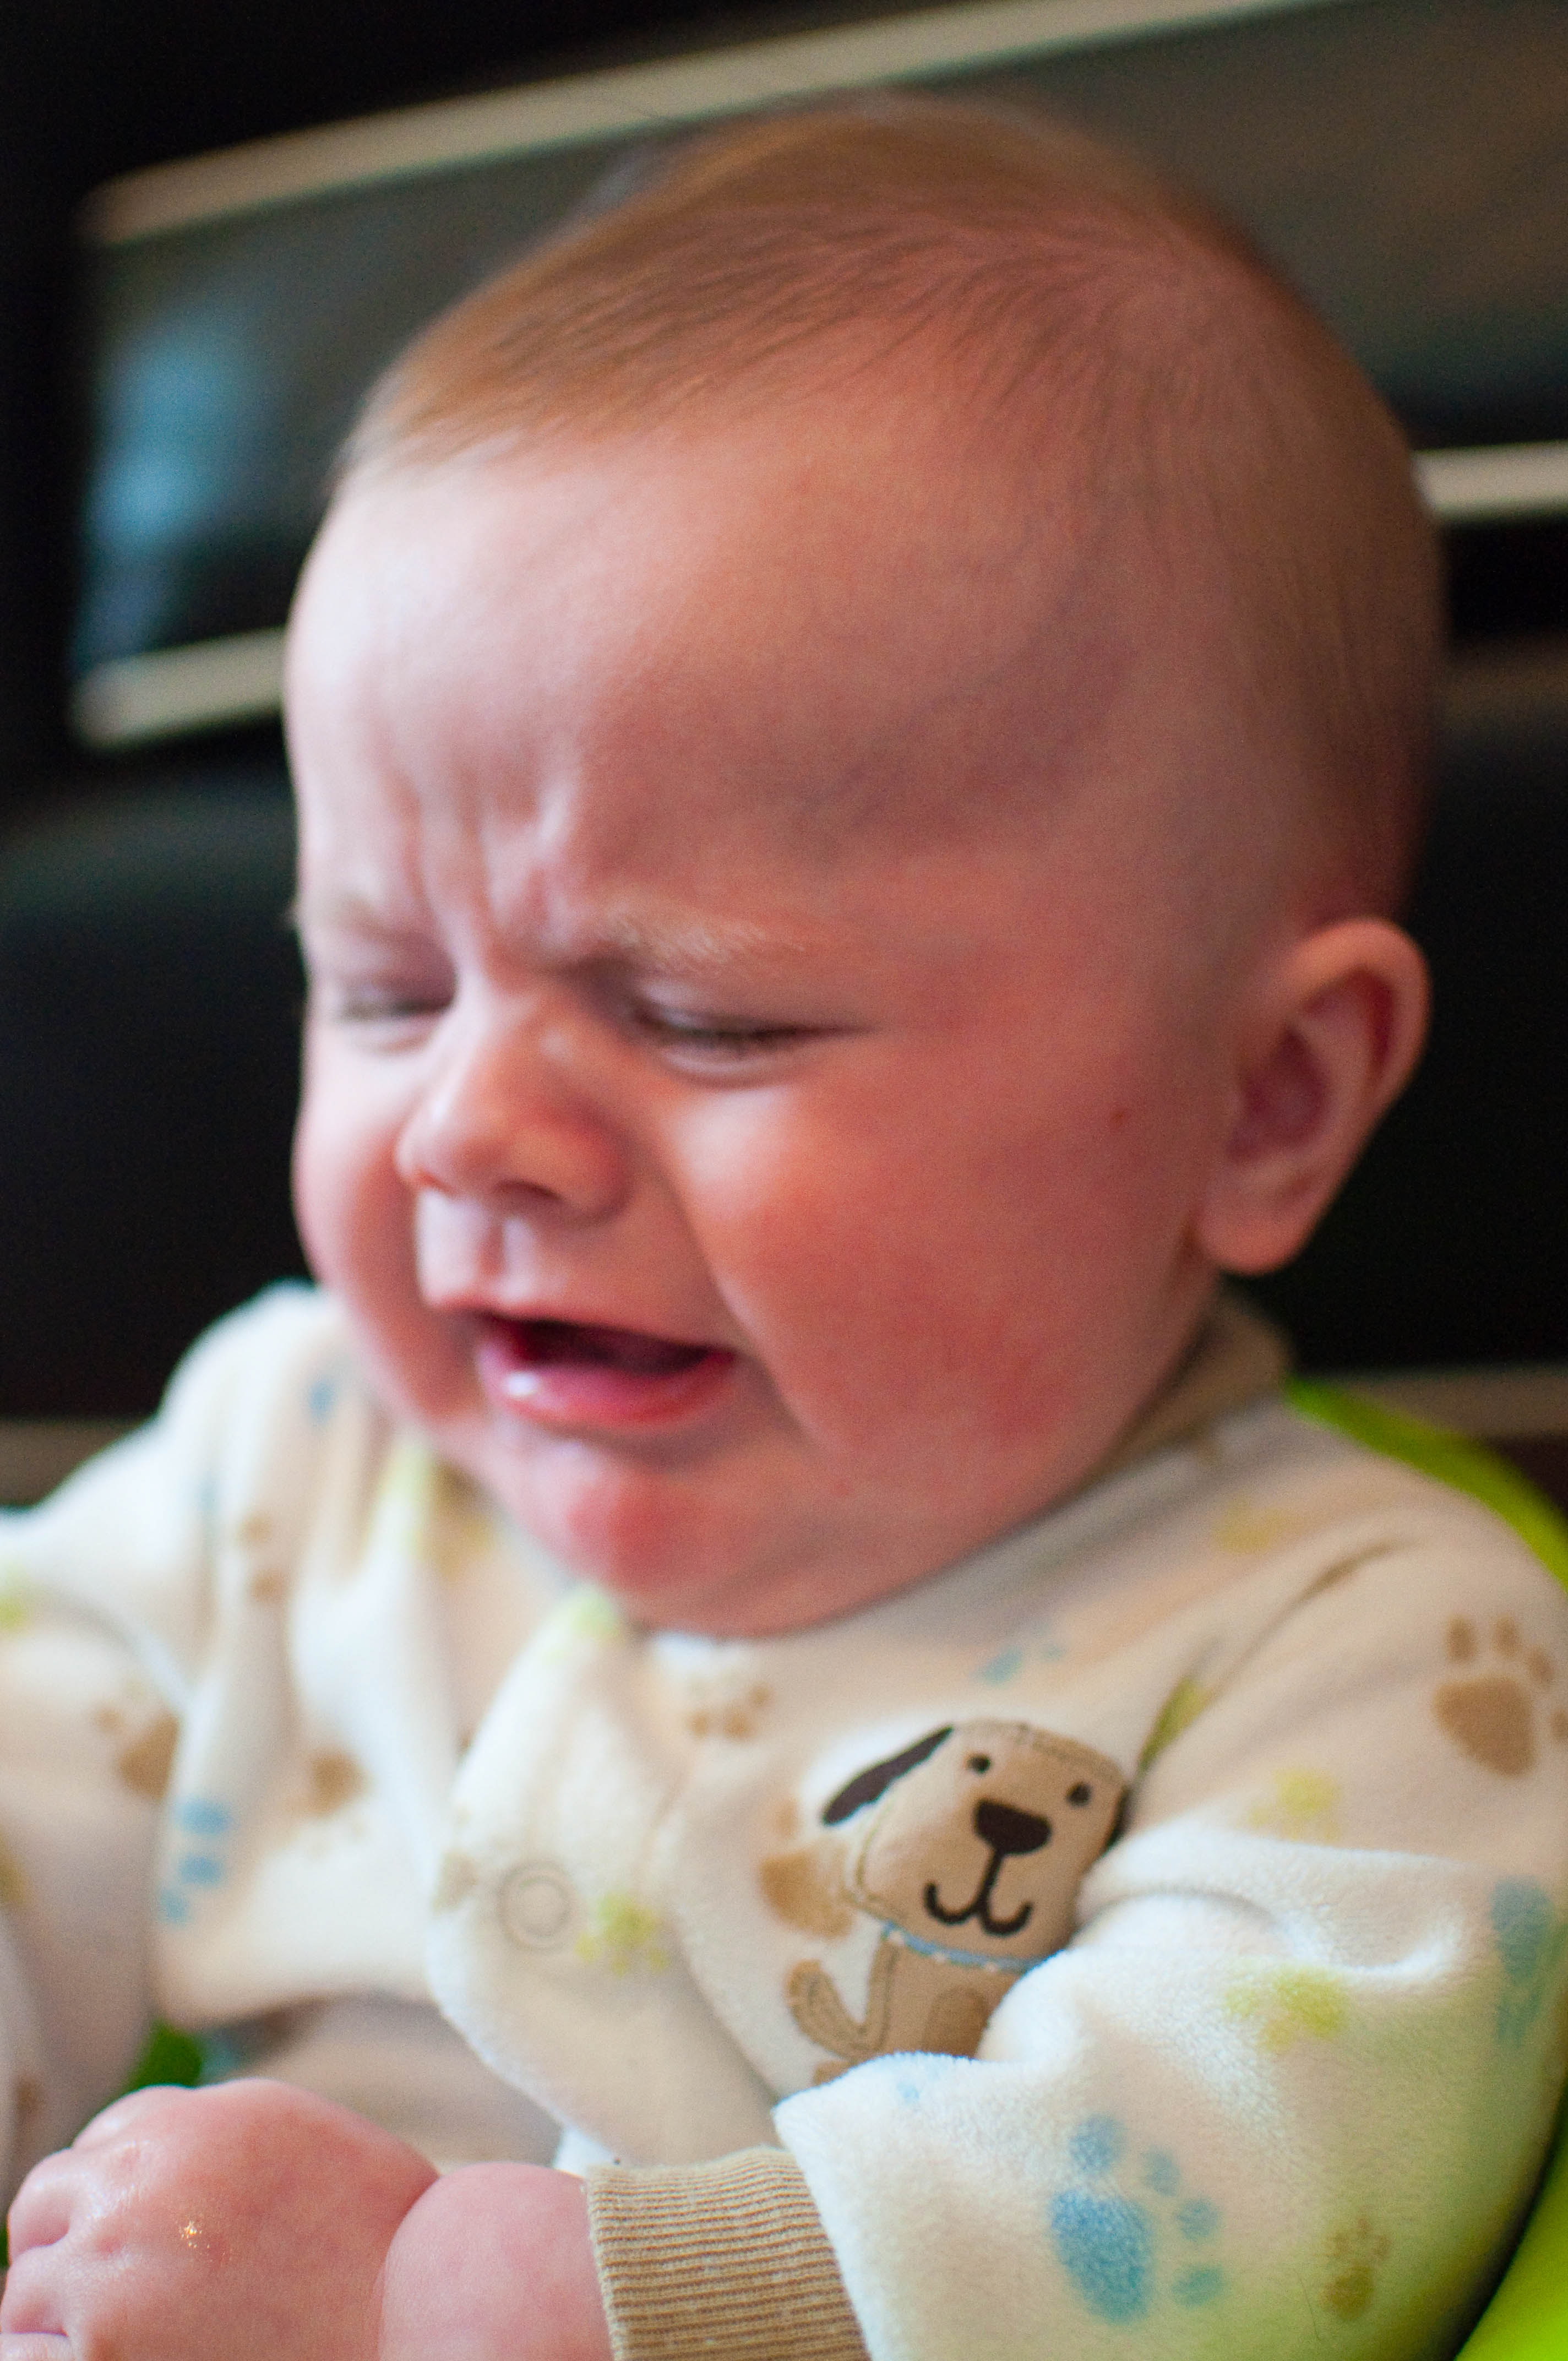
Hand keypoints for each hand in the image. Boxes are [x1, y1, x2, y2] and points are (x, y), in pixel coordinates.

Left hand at [1, 2079, 435, 2360]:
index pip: (97, 2144)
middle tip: (115, 2290)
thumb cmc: (379, 2247)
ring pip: (22, 2291)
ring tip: (129, 2337)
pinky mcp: (102, 2358)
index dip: (111, 2191)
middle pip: (43, 2205)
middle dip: (68, 2243)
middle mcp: (141, 2187)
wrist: (419, 2319)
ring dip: (58, 2313)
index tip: (131, 2231)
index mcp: (193, 2124)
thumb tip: (137, 2163)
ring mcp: (113, 2275)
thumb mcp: (297, 2139)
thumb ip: (210, 2136)